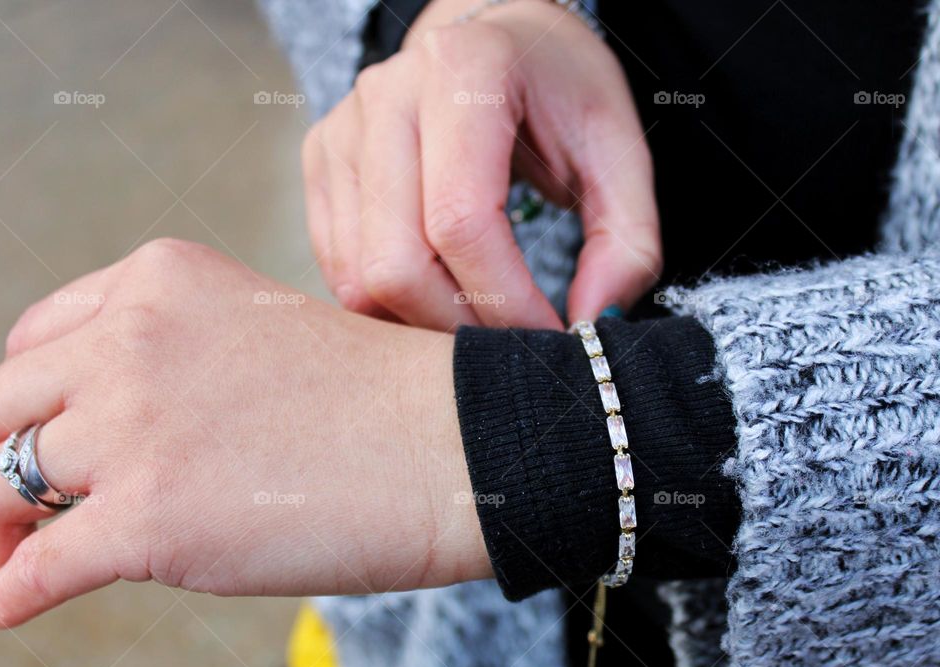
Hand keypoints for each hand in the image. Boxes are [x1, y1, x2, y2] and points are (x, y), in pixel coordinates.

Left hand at [0, 239, 490, 628]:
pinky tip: (8, 605)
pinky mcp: (151, 517)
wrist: (451, 444)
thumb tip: (110, 440)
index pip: (36, 340)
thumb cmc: (379, 399)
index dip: (28, 403)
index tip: (41, 443)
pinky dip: (13, 591)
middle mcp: (131, 340)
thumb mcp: (258, 333)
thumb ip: (173, 363)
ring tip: (14, 560)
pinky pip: (37, 567)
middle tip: (7, 511)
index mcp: (159, 282)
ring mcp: (135, 426)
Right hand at [303, 0, 660, 330]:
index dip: (505, 301)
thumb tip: (593, 326)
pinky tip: (440, 297)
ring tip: (479, 319)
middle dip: (458, 326)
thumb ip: (627, 241)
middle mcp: (387, 94)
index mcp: (465, 73)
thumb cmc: (559, 92)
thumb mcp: (619, 152)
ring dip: (422, 323)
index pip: (461, 221)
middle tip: (510, 341)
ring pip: (360, 278)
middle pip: (396, 263)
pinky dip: (389, 305)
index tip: (547, 336)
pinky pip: (340, 270)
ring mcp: (343, 130)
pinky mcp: (323, 162)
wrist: (495, 40)